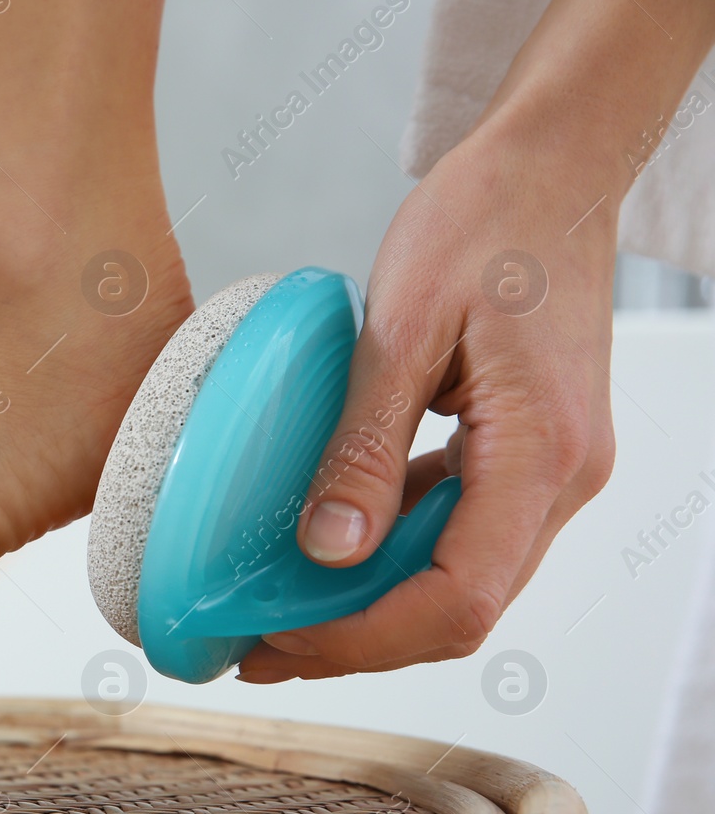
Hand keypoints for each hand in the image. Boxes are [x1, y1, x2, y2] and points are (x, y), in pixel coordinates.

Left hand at [236, 124, 617, 681]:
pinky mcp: (526, 455)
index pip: (458, 599)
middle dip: (354, 642)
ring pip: (458, 581)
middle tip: (252, 647)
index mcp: (541, 453)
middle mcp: (561, 480)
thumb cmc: (485, 220)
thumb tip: (326, 549)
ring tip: (274, 616)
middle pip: (458, 609)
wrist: (553, 166)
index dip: (363, 639)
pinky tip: (324, 554)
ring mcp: (551, 472)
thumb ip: (366, 443)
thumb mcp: (404, 325)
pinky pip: (458, 533)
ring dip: (369, 609)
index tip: (275, 641)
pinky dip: (390, 557)